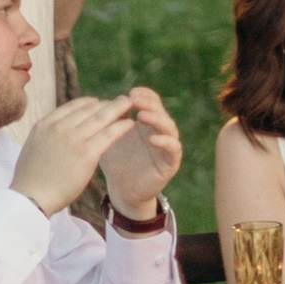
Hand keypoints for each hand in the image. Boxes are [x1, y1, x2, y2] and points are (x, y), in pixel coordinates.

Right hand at [12, 95, 148, 218]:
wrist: (29, 199)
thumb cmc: (30, 179)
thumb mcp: (33, 147)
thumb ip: (47, 136)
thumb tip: (56, 132)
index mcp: (45, 124)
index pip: (73, 106)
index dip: (90, 103)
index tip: (99, 103)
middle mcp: (59, 127)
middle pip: (89, 108)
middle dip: (107, 103)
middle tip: (121, 100)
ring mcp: (73, 139)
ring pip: (101, 117)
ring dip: (118, 108)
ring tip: (129, 104)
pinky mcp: (86, 154)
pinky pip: (108, 134)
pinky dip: (121, 126)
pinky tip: (130, 123)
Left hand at [99, 87, 182, 220]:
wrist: (122, 191)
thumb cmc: (116, 163)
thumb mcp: (110, 139)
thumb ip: (112, 122)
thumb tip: (111, 102)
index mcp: (147, 123)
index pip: (152, 102)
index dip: (145, 95)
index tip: (131, 92)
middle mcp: (160, 131)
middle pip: (161, 111)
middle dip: (149, 103)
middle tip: (134, 99)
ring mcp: (167, 146)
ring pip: (170, 127)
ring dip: (157, 119)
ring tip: (141, 116)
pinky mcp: (170, 163)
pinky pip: (174, 148)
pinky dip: (166, 141)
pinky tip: (153, 139)